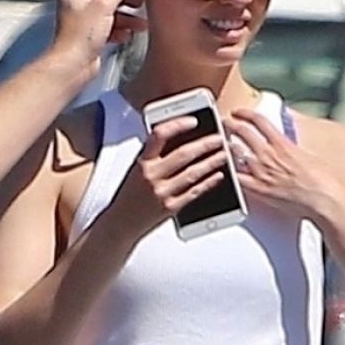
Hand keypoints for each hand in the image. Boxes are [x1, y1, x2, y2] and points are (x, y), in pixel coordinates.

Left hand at [49, 0, 142, 86]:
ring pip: (108, 10)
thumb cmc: (78, 37)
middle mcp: (76, 3)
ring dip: (125, 13)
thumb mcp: (104, 6)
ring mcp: (83, 20)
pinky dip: (119, 28)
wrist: (73, 65)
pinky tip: (129, 32)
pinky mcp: (89, 35)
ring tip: (139, 17)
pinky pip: (108, 26)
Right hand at [107, 113, 229, 241]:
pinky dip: (208, 183)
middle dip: (206, 144)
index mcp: (142, 162)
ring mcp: (161, 193)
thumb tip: (179, 139)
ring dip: (212, 162)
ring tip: (224, 154)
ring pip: (193, 173)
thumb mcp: (136, 169)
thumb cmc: (129, 195)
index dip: (178, 125)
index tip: (193, 121)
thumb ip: (154, 155)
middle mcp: (151, 176)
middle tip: (219, 139)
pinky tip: (218, 176)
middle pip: (184, 154)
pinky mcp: (170, 208)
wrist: (120, 223)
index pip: (160, 135)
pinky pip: (194, 192)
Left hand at [225, 108, 341, 221]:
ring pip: (235, 152)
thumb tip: (288, 137)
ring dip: (226, 146)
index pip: (259, 121)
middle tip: (224, 123)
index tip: (238, 112)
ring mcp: (261, 171)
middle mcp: (269, 155)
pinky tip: (225, 169)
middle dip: (230, 125)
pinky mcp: (258, 188)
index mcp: (282, 143)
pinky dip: (229, 171)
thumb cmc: (320, 179)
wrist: (321, 198)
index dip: (245, 113)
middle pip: (243, 132)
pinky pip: (236, 177)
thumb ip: (293, 144)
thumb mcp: (307, 153)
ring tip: (220, 144)